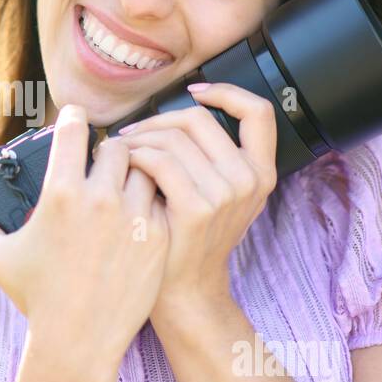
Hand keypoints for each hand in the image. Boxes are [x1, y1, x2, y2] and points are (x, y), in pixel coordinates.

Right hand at [0, 103, 169, 367]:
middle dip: (108, 151)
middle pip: (116, 146)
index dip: (73, 118)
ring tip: (127, 185)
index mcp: (61, 194)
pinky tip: (144, 209)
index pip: (73, 130)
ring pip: (145, 170)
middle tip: (104, 162)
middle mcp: (101, 199)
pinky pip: (162, 200)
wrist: (79, 340)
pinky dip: (153, 200)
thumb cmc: (35, 298)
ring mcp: (135, 217)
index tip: (76, 119)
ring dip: (135, 173)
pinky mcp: (159, 237)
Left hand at [112, 82, 278, 333]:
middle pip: (200, 119)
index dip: (226, 92)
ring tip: (120, 151)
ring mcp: (227, 195)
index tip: (193, 91)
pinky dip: (134, 157)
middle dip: (158, 119)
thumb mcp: (219, 197)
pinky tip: (122, 169)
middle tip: (132, 132)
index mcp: (261, 173)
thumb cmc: (188, 237)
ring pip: (173, 138)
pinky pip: (158, 160)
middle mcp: (250, 181)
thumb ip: (212, 158)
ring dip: (139, 138)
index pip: (258, 112)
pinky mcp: (197, 209)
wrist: (184, 291)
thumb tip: (176, 112)